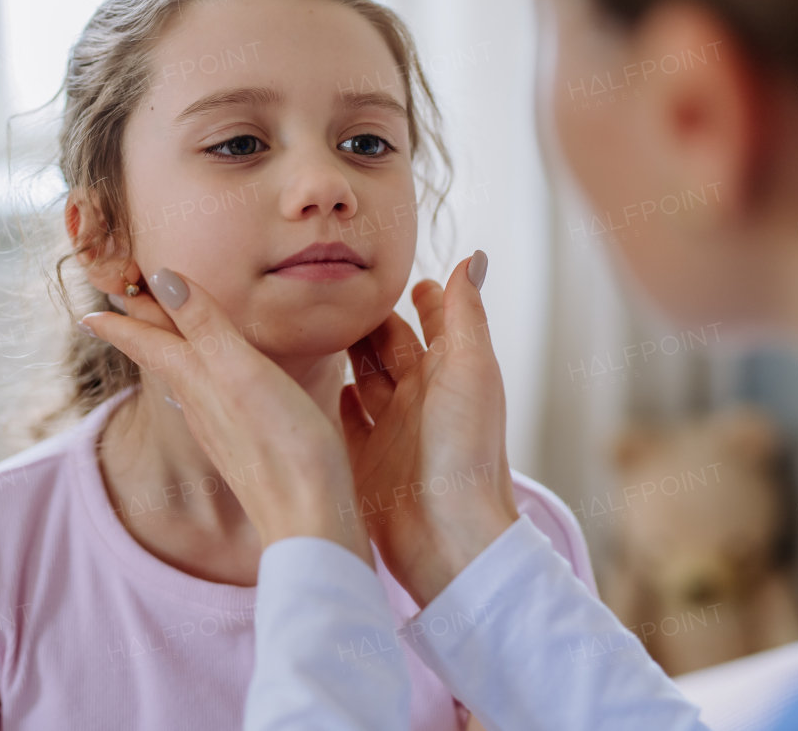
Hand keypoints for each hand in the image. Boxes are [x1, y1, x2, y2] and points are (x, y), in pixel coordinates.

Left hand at [81, 269, 372, 565]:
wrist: (309, 518)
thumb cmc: (282, 444)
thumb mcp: (240, 372)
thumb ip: (206, 325)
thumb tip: (162, 278)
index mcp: (197, 381)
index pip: (150, 341)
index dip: (124, 320)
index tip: (92, 310)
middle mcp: (202, 406)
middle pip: (165, 357)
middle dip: (144, 328)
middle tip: (124, 306)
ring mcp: (224, 429)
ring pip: (186, 379)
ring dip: (172, 350)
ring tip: (164, 334)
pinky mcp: (248, 446)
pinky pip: (212, 400)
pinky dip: (203, 377)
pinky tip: (216, 385)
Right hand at [339, 252, 519, 606]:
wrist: (448, 537)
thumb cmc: (465, 452)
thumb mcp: (470, 369)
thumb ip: (464, 314)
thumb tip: (474, 258)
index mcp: (451, 375)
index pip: (434, 324)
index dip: (423, 299)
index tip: (404, 275)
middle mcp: (421, 401)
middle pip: (392, 349)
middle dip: (373, 321)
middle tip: (341, 293)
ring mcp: (392, 433)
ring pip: (368, 380)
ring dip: (352, 355)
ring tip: (323, 328)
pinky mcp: (365, 463)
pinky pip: (349, 423)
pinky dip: (340, 401)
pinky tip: (326, 386)